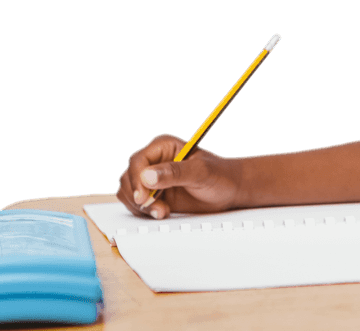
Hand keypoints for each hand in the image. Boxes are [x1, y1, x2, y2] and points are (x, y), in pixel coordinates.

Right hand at [116, 133, 243, 218]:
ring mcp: (152, 179)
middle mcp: (154, 161)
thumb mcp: (200, 172)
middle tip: (157, 208)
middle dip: (139, 196)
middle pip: (129, 177)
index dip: (137, 179)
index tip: (143, 196)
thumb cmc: (220, 176)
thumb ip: (175, 173)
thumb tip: (147, 176)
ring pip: (128, 191)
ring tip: (163, 211)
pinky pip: (135, 203)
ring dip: (141, 205)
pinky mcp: (154, 194)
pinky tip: (161, 212)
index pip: (138, 160)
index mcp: (163, 146)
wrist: (230, 190)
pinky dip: (143, 211)